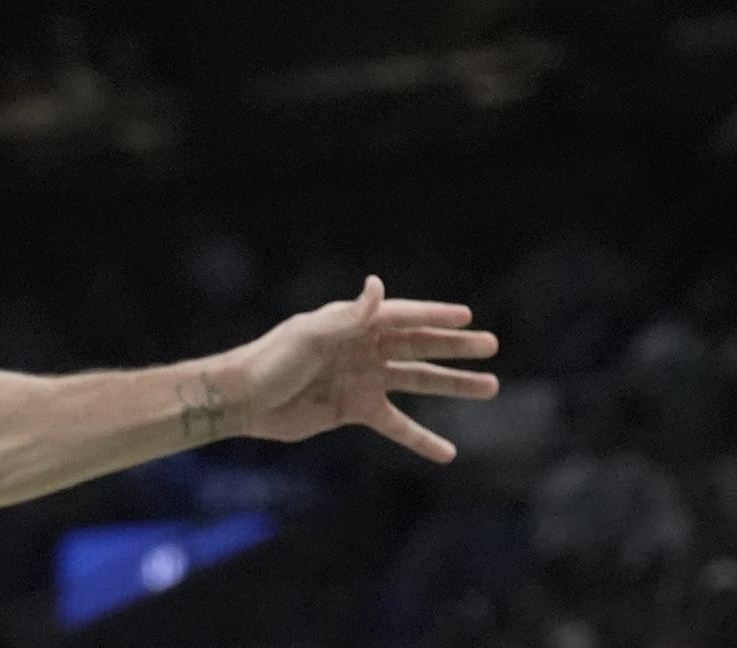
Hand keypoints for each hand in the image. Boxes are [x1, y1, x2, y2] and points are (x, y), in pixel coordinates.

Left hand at [197, 277, 499, 463]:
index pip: (404, 316)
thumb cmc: (272, 359)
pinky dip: (421, 438)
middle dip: (455, 347)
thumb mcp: (311, 335)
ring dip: (452, 385)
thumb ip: (350, 316)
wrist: (244, 400)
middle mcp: (364, 347)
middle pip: (419, 346)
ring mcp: (363, 379)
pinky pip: (397, 425)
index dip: (436, 315)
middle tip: (492, 346)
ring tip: (490, 387)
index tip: (469, 316)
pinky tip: (447, 452)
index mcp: (354, 322)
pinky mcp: (355, 410)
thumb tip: (378, 284)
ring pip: (417, 381)